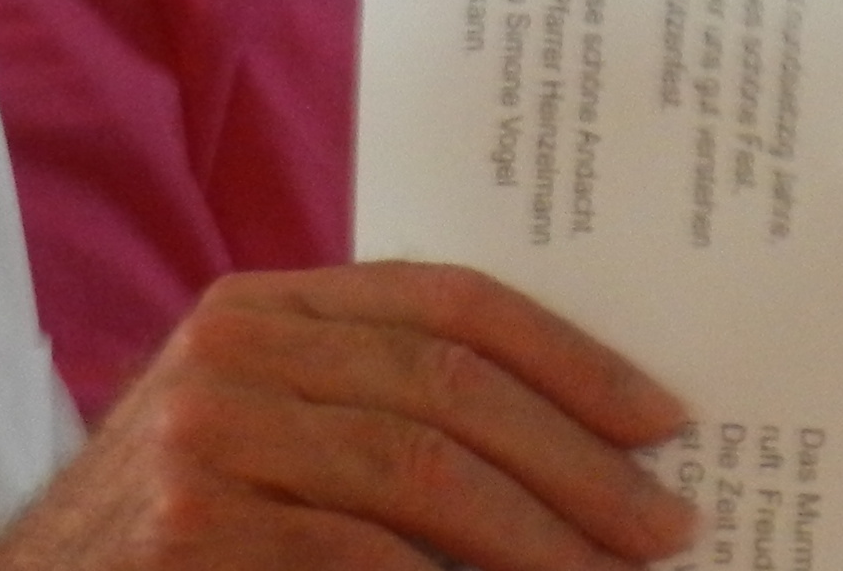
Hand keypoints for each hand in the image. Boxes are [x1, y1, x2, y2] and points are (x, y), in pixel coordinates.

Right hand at [0, 261, 697, 570]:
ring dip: (540, 542)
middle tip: (663, 526)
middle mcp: (232, 349)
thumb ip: (380, 408)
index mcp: (265, 304)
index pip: (448, 298)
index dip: (568, 357)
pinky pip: (362, 560)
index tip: (661, 418)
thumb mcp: (273, 434)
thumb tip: (582, 447)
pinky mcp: (193, 531)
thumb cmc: (179, 532)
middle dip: (578, 463)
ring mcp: (205, 439)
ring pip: (423, 473)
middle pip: (450, 384)